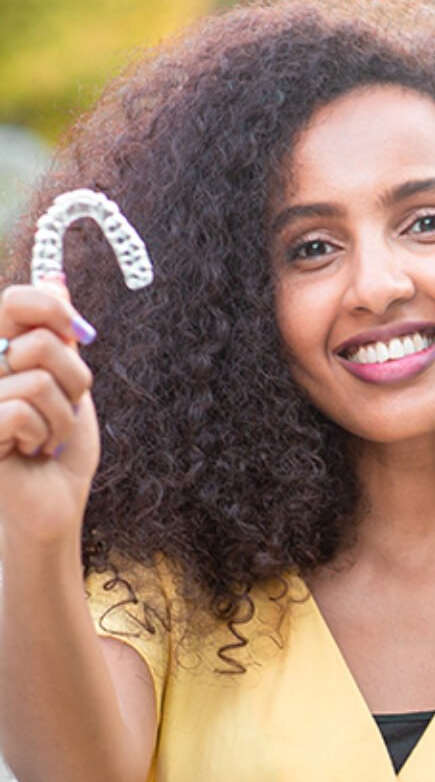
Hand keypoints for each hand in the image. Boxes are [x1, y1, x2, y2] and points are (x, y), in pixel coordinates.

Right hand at [0, 279, 99, 543]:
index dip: (56, 311)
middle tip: (66, 406)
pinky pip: (24, 410)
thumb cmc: (60, 445)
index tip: (80, 337)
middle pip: (40, 340)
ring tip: (47, 437)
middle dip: (74, 379)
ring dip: (62, 416)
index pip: (18, 299)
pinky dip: (44, 434)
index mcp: (0, 349)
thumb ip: (58, 334)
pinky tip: (29, 451)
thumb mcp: (68, 383)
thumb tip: (55, 278)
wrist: (54, 503)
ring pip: (40, 378)